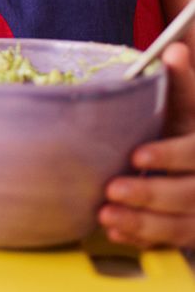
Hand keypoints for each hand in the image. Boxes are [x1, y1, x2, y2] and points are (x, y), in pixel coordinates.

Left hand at [99, 42, 194, 247]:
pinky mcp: (192, 229)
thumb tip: (174, 49)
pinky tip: (116, 230)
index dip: (170, 155)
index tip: (137, 155)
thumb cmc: (189, 127)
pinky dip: (143, 238)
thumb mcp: (190, 104)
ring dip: (144, 224)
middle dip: (151, 194)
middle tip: (112, 189)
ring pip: (184, 226)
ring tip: (106, 215)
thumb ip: (180, 81)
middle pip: (191, 195)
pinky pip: (172, 242)